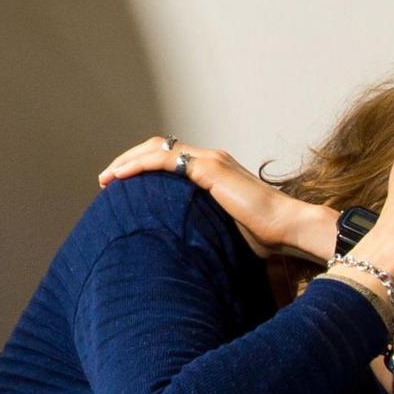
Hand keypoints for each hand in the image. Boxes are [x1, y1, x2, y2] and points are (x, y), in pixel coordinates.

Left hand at [94, 136, 329, 261]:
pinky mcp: (209, 169)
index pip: (171, 158)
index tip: (121, 186)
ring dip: (127, 161)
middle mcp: (211, 159)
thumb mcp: (224, 230)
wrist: (287, 228)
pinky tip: (119, 178)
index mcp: (214, 171)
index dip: (143, 166)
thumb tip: (183, 246)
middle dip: (128, 160)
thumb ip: (204, 226)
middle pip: (158, 147)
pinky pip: (164, 159)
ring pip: (157, 148)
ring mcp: (210, 161)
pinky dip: (138, 165)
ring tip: (106, 178)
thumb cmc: (265, 237)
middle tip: (106, 180)